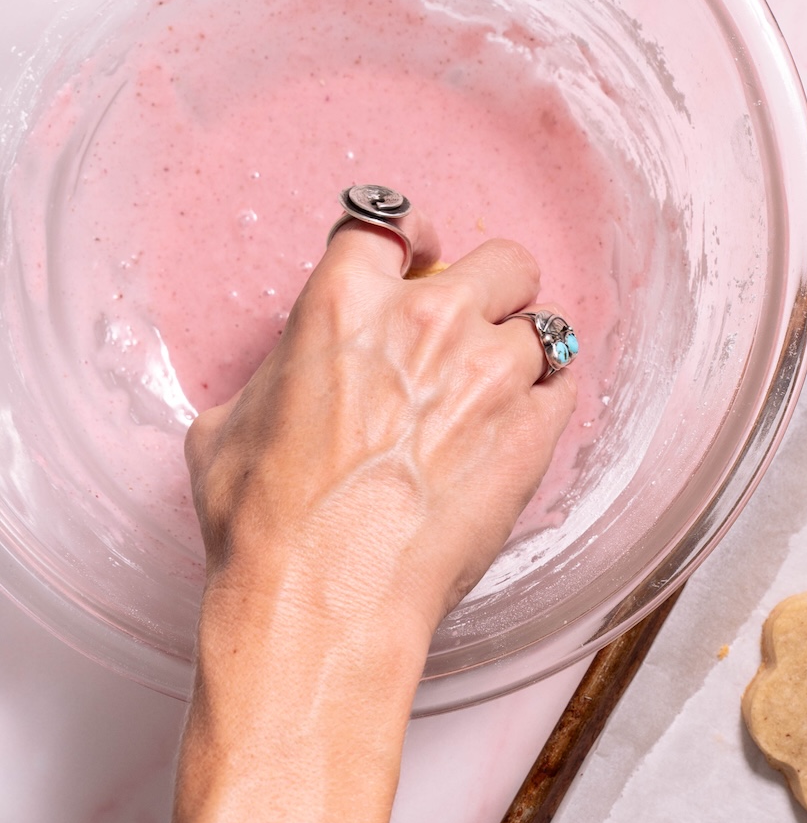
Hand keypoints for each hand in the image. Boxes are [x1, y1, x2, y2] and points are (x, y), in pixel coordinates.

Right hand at [155, 214, 576, 822]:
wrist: (325, 598)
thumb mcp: (225, 427)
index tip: (420, 262)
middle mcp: (428, 323)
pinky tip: (519, 432)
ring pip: (543, 326)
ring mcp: (489, 376)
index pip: (393, 224)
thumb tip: (293, 381)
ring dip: (524, 353)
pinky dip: (547, 405)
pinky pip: (564, 391)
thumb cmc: (267, 526)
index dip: (412, 244)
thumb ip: (278, 376)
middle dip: (493, 289)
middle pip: (502, 260)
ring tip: (499, 396)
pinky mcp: (531, 436)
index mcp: (344, 303)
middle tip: (478, 327)